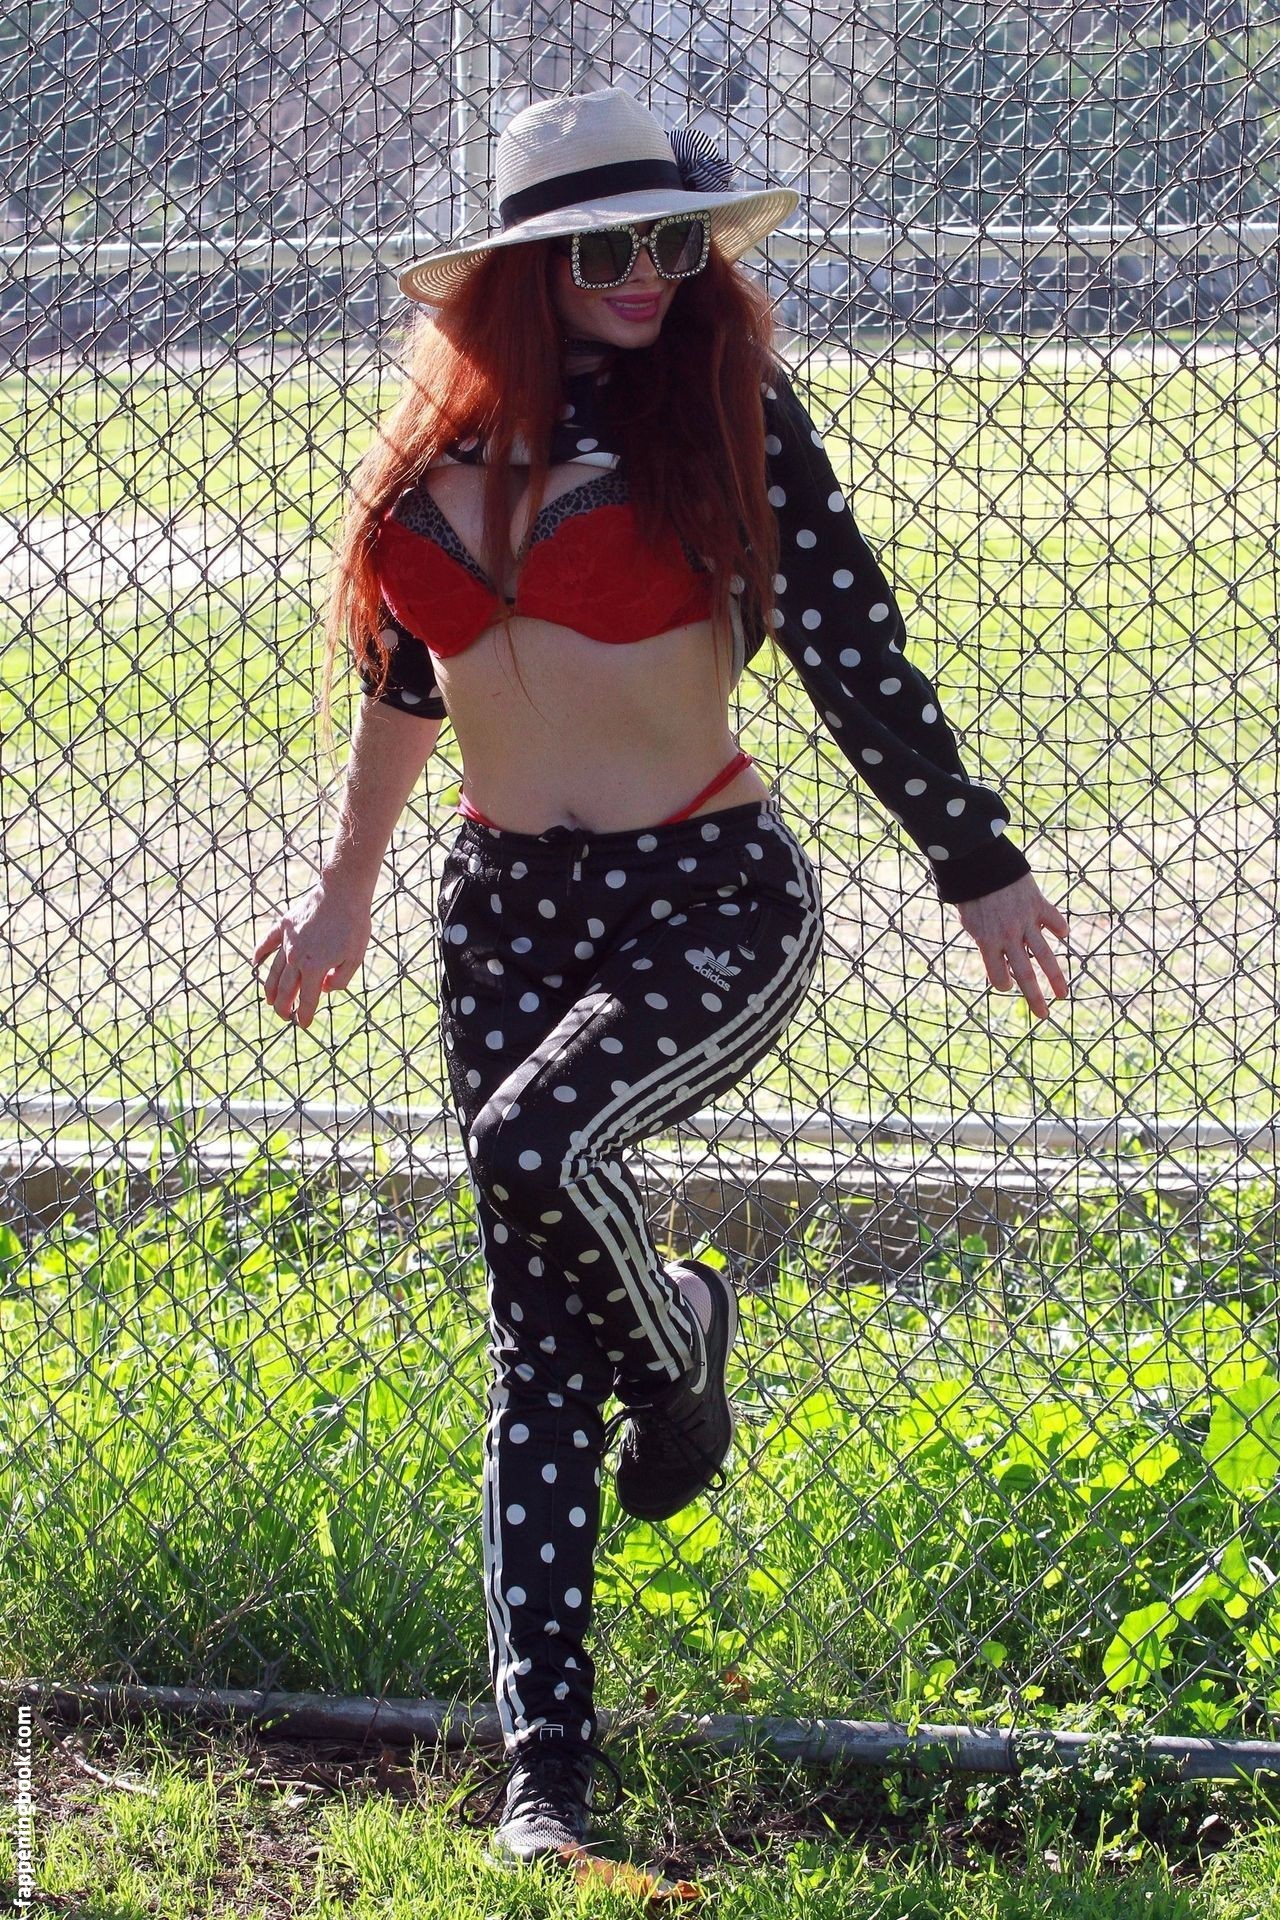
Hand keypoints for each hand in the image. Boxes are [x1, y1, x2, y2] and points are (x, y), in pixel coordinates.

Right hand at [252, 881, 372, 1029]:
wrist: (342, 893)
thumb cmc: (353, 925)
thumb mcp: (355, 958)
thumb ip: (340, 980)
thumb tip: (324, 989)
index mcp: (315, 968)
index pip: (308, 1000)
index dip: (305, 1015)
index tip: (304, 1024)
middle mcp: (296, 958)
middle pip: (286, 990)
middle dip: (284, 1007)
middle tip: (285, 1016)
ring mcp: (287, 942)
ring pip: (273, 971)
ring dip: (270, 988)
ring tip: (270, 1000)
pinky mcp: (284, 926)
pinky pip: (267, 943)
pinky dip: (259, 954)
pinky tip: (255, 963)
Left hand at [954, 873, 1068, 1019]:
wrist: (978, 862)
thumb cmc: (969, 891)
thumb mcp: (969, 920)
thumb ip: (984, 938)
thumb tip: (1001, 956)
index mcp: (987, 941)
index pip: (999, 975)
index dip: (1003, 982)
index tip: (1008, 984)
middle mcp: (1007, 936)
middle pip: (1024, 975)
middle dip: (1034, 998)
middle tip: (1043, 1015)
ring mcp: (1025, 921)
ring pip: (1044, 956)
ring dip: (1055, 978)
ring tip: (1062, 994)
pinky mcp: (1037, 904)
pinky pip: (1053, 921)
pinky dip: (1059, 928)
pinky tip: (1062, 935)